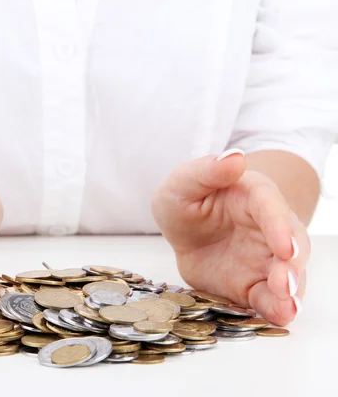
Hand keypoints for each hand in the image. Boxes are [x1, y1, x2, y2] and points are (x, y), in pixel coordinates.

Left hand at [152, 149, 307, 325]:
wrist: (185, 231)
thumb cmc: (186, 199)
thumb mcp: (183, 182)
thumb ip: (205, 171)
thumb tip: (234, 157)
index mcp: (253, 196)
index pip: (271, 208)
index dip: (279, 226)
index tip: (285, 246)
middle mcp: (268, 228)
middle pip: (290, 245)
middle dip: (291, 265)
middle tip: (285, 283)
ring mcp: (265, 259)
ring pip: (288, 276)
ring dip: (291, 292)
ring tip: (287, 307)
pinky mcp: (255, 284)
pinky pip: (270, 299)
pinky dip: (277, 310)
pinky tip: (280, 318)